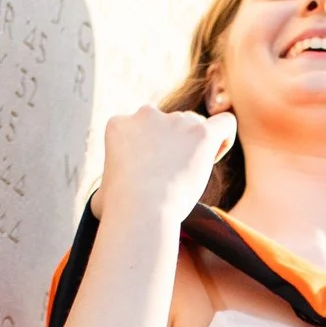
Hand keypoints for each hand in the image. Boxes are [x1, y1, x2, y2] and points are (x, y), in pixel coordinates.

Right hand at [94, 105, 237, 225]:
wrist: (140, 211)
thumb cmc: (119, 211)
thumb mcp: (100, 195)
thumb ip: (109, 186)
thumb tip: (107, 197)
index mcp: (119, 124)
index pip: (142, 127)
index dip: (152, 150)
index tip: (153, 173)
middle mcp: (146, 115)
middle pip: (170, 122)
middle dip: (174, 145)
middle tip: (173, 175)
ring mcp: (175, 121)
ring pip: (195, 123)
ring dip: (196, 145)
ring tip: (191, 174)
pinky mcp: (202, 133)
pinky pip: (225, 123)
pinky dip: (224, 137)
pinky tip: (215, 155)